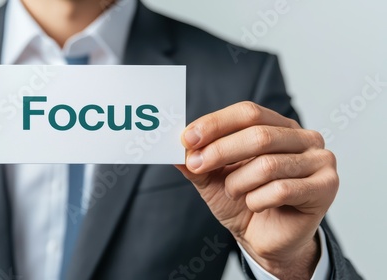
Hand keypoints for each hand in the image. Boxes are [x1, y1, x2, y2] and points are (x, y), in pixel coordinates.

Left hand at [176, 101, 337, 278]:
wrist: (267, 239)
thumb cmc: (244, 202)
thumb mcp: (213, 178)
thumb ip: (196, 161)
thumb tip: (173, 149)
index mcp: (279, 126)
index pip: (248, 113)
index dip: (216, 123)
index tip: (187, 138)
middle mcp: (304, 138)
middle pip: (258, 135)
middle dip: (220, 151)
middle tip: (196, 165)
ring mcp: (320, 161)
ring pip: (266, 165)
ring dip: (238, 183)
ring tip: (234, 193)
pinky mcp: (325, 187)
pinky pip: (281, 190)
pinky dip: (257, 200)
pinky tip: (256, 205)